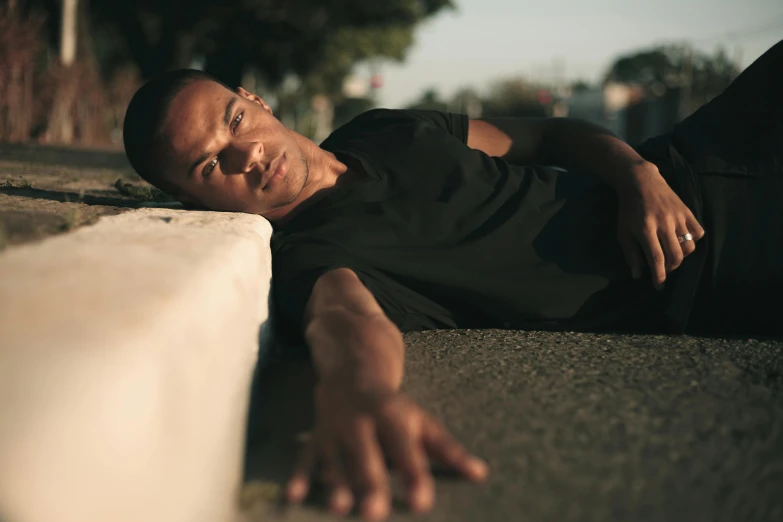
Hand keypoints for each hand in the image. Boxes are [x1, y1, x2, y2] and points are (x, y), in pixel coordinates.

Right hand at [285, 383, 488, 520]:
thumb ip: (447, 449)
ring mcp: (336, 429)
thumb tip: (480, 475)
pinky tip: (294, 496)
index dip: (414, 475)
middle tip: (375, 514)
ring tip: (340, 509)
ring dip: (336, 483)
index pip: (405, 449)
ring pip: (335, 458)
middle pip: (368, 456)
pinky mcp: (316, 437)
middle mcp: (362, 421)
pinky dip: (299, 476)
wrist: (352, 369)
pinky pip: (306, 457)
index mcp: (393, 416)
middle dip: (371, 484)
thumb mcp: (421, 421)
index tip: (420, 503)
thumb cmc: (394, 407)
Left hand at [616, 165, 704, 288]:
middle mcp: (664, 223)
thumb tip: (637, 275)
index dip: (659, 275)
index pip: (656, 258)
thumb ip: (630, 253)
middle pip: (675, 255)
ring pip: (689, 247)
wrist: (641, 181)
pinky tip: (682, 242)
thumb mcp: (623, 231)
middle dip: (670, 269)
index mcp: (646, 228)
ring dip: (681, 257)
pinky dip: (693, 242)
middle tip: (664, 270)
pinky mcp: (687, 211)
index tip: (659, 286)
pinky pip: (698, 232)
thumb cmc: (629, 209)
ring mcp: (678, 217)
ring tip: (671, 256)